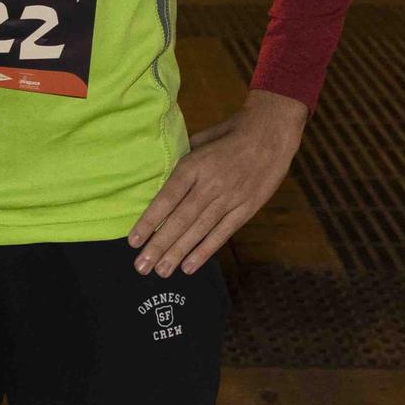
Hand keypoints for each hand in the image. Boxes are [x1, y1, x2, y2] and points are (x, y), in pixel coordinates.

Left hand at [127, 89, 308, 277]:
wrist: (271, 133)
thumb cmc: (231, 132)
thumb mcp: (201, 139)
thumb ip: (183, 163)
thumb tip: (164, 182)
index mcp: (194, 165)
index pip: (166, 198)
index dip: (149, 221)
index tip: (133, 240)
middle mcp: (210, 185)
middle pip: (180, 220)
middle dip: (159, 246)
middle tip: (141, 266)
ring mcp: (229, 199)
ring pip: (199, 230)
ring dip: (178, 253)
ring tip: (161, 271)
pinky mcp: (246, 209)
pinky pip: (223, 233)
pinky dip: (205, 251)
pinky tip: (190, 266)